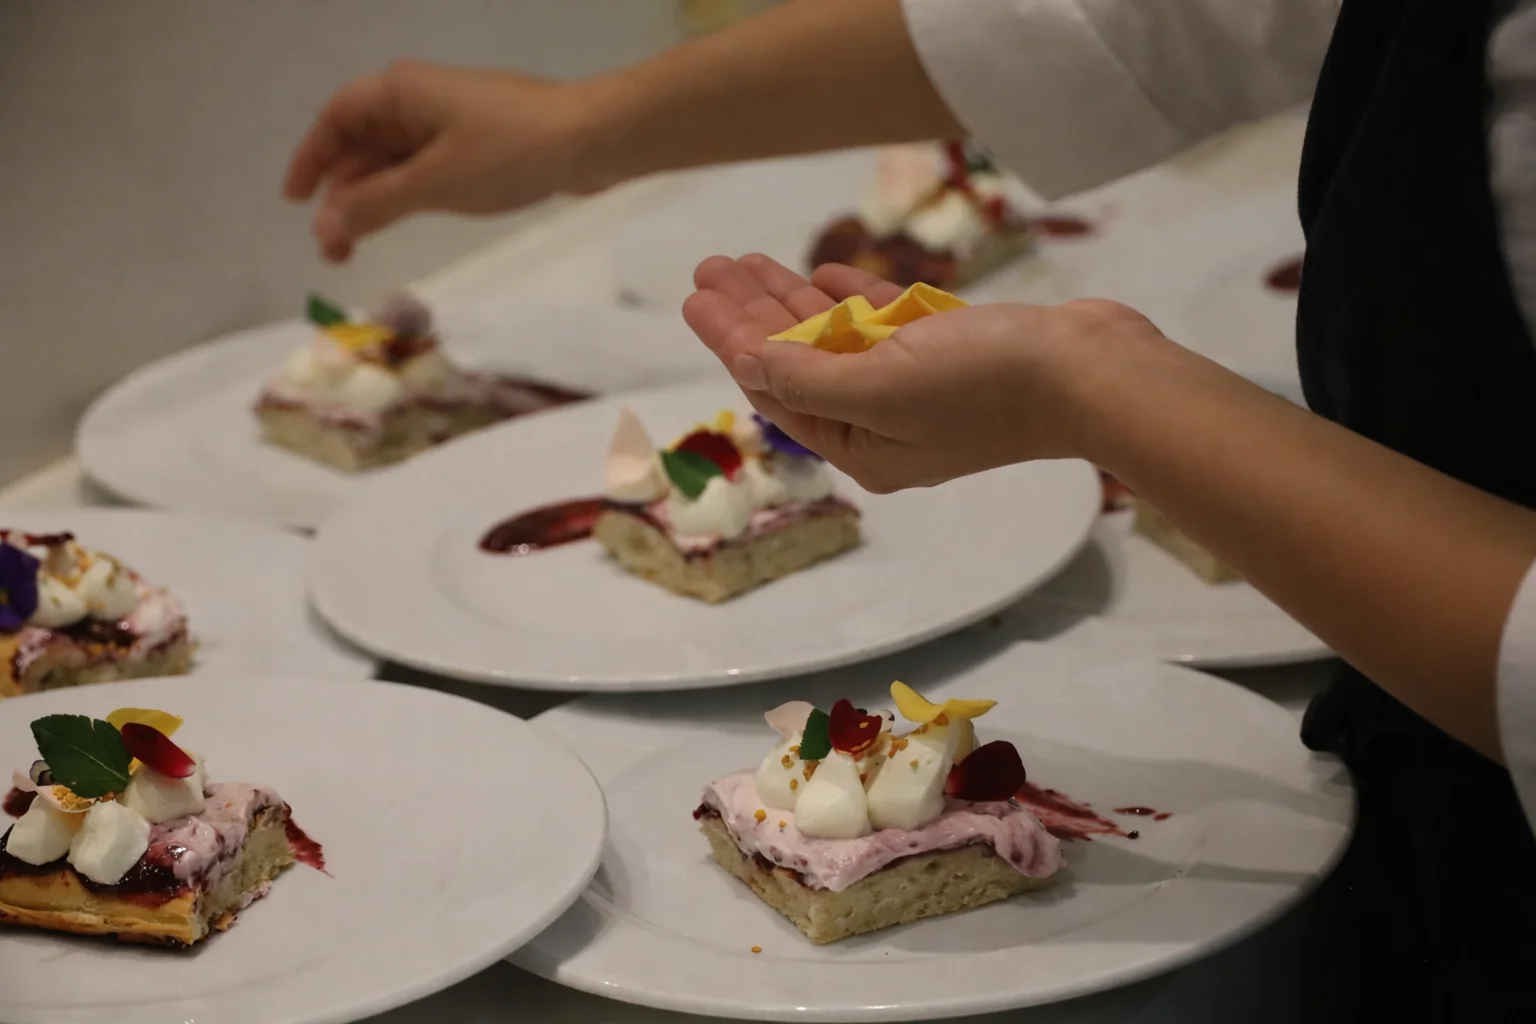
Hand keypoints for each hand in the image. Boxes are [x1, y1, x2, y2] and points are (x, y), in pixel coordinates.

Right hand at [284, 60, 603, 261]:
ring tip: (357, 247)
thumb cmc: (508, 153)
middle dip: (342, 193)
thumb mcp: (434, 182)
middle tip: (332, 247)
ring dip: (373, 198)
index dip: (311, 158)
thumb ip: (376, 203)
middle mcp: (420, 98)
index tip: (294, 200)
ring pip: (395, 158)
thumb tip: (325, 223)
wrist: (590, 140)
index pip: (338, 118)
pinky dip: (407, 192)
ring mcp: (452, 119)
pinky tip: (402, 220)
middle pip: (363, 142)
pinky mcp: (480, 141)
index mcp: (401, 92)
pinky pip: (427, 165)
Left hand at [682, 255, 1162, 491]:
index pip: (777, 389)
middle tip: (712, 266)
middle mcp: (886, 424)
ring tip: (749, 262)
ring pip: (840, 340)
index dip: (732, 340)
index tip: (696, 295)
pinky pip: (888, 327)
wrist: (1093, 374)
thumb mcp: (879, 388)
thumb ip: (808, 379)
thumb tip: (751, 367)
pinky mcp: (958, 355)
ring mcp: (923, 391)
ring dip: (794, 301)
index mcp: (862, 447)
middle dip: (753, 314)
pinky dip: (854, 299)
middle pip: (800, 363)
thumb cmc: (985, 385)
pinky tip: (823, 273)